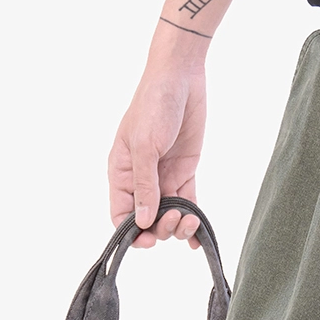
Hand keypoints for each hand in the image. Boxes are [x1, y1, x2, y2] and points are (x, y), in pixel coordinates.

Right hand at [108, 35, 207, 248]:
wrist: (181, 79)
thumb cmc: (153, 106)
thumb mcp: (145, 146)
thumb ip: (145, 185)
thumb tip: (142, 221)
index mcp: (121, 173)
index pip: (120, 214)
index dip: (132, 232)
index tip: (148, 240)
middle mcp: (141, 180)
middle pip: (146, 219)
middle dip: (160, 227)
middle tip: (175, 217)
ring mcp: (163, 177)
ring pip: (168, 215)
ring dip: (179, 225)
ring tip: (191, 221)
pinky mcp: (184, 172)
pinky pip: (188, 203)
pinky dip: (193, 219)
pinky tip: (199, 238)